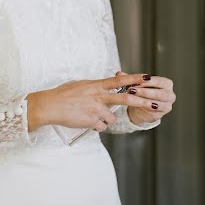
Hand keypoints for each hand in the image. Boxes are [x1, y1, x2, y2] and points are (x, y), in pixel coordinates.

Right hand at [27, 73, 154, 131]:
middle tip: (153, 103)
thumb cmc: (63, 94)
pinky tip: (88, 123)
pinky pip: (101, 127)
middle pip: (125, 98)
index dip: (135, 78)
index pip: (119, 80)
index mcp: (96, 85)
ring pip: (112, 118)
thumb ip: (95, 87)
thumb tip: (103, 88)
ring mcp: (95, 109)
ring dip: (106, 120)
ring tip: (94, 117)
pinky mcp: (91, 121)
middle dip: (140, 101)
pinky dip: (96, 127)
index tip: (147, 77)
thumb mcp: (81, 85)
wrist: (51, 106)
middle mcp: (98, 96)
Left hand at [116, 71, 175, 125]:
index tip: (135, 82)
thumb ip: (129, 78)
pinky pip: (155, 111)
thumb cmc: (142, 92)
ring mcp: (168, 104)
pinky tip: (138, 105)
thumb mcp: (135, 84)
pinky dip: (147, 108)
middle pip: (159, 93)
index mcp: (166, 83)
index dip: (147, 82)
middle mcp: (170, 94)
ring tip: (133, 98)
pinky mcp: (162, 114)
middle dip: (144, 92)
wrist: (142, 107)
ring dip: (144, 100)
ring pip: (157, 103)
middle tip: (132, 90)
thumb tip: (119, 73)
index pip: (158, 81)